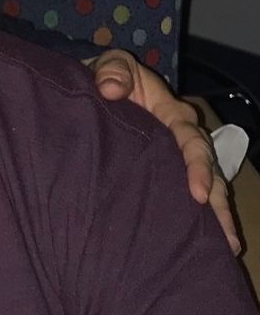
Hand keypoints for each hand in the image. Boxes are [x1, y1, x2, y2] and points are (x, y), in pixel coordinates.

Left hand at [86, 49, 238, 253]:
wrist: (88, 92)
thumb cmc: (102, 78)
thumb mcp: (108, 66)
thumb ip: (112, 71)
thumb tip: (113, 89)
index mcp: (170, 114)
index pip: (191, 141)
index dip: (197, 166)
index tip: (198, 194)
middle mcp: (177, 138)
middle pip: (207, 171)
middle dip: (218, 205)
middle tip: (227, 239)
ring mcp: (168, 157)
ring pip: (202, 187)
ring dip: (214, 217)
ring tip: (226, 249)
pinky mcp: (156, 172)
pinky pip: (177, 194)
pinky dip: (192, 217)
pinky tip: (198, 243)